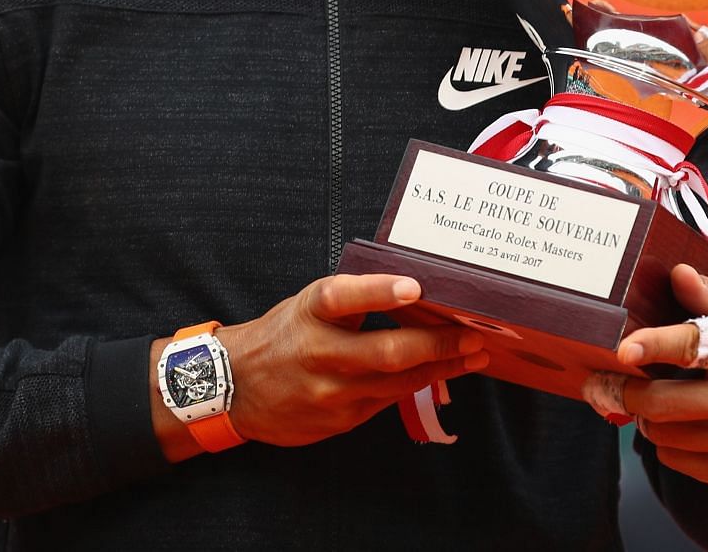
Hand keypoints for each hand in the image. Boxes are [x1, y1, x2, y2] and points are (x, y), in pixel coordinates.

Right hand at [152, 275, 487, 459]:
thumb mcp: (307, 305)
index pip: (342, 296)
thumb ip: (351, 300)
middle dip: (437, 344)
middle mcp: (318, 353)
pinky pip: (387, 401)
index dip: (379, 291)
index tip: (415, 286)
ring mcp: (329, 393)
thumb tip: (414, 291)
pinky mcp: (339, 420)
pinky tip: (441, 374)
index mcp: (309, 312)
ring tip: (473, 356)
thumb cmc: (283, 335)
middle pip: (386, 351)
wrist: (233, 389)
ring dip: (441, 368)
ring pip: (396, 383)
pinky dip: (417, 386)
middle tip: (473, 336)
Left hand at [612, 265, 707, 485]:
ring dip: (644, 416)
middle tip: (604, 380)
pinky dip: (663, 442)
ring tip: (645, 398)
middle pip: (668, 403)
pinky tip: (672, 423)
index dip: (657, 346)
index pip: (699, 348)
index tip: (624, 349)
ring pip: (666, 434)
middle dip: (626, 390)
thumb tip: (677, 274)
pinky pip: (676, 461)